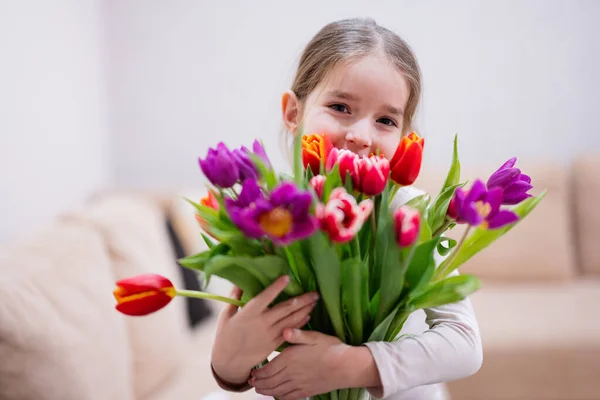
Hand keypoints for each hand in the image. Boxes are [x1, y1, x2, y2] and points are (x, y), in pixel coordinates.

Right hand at [211, 276, 318, 385]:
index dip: (276, 287)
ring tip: (315, 301)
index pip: (265, 297)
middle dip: (302, 299)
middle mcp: (262, 323)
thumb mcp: (226, 315)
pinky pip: (290, 332)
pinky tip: (308, 316)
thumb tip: (240, 281)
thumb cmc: (225, 336)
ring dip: (305, 310)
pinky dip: (300, 323)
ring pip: (291, 320)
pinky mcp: (274, 344)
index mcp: (249, 313)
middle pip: (286, 308)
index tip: (287, 277)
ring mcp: (269, 334)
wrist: (229, 362)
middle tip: (315, 292)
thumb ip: (234, 297)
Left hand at [250, 329, 380, 399]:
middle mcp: (292, 373)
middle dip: (259, 383)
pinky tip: (277, 396)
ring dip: (267, 391)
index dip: (259, 373)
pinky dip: (280, 397)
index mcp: (291, 358)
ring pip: (278, 390)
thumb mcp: (314, 337)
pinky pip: (290, 397)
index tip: (252, 373)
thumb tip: (284, 329)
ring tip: (259, 390)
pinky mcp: (307, 391)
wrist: (347, 366)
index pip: (269, 368)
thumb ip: (298, 335)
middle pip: (271, 381)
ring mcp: (299, 384)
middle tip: (252, 382)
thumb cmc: (331, 348)